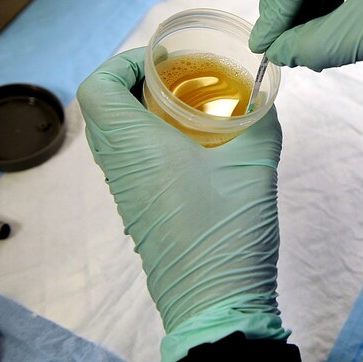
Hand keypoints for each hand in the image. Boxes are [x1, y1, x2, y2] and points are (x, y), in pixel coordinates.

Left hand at [77, 48, 287, 361]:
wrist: (216, 300)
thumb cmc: (229, 230)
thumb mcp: (256, 164)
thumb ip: (261, 121)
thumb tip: (264, 98)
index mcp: (139, 146)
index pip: (97, 88)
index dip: (123, 62)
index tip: (164, 61)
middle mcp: (121, 166)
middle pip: (103, 106)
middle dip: (136, 81)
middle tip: (180, 77)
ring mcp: (126, 191)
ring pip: (114, 133)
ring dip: (141, 109)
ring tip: (189, 106)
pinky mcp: (138, 209)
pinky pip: (128, 158)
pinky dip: (149, 137)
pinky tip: (194, 144)